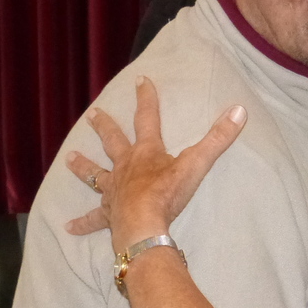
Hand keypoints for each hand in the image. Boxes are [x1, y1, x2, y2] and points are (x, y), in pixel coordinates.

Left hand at [65, 77, 245, 250]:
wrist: (144, 224)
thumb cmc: (168, 193)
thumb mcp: (197, 163)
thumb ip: (218, 138)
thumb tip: (239, 110)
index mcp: (146, 152)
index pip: (147, 118)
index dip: (146, 98)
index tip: (140, 80)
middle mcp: (125, 167)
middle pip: (112, 142)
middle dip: (104, 127)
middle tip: (93, 115)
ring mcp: (114, 190)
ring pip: (95, 175)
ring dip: (83, 167)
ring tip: (69, 159)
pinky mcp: (110, 214)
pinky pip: (93, 219)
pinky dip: (82, 223)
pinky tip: (68, 227)